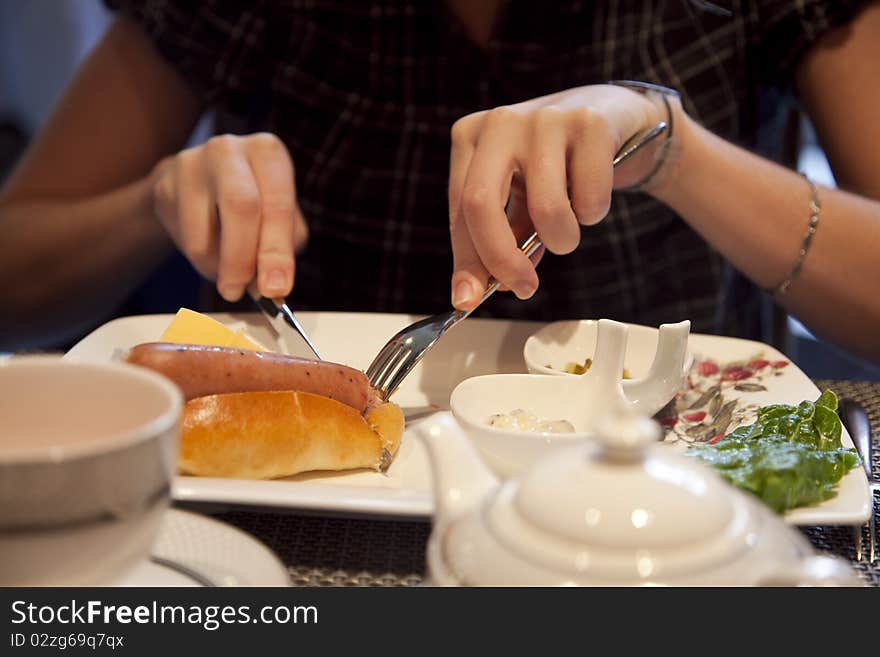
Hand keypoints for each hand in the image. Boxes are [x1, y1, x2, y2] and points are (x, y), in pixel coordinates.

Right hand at [150, 132, 307, 300]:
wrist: (201, 181)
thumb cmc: (254, 201)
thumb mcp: (280, 217)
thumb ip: (283, 249)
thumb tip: (273, 287)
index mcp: (267, 152)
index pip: (277, 204)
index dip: (277, 251)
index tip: (276, 288)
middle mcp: (228, 149)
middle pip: (240, 207)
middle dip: (243, 260)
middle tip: (241, 292)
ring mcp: (191, 165)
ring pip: (204, 234)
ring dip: (219, 268)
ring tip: (230, 277)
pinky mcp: (164, 188)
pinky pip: (183, 240)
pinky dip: (202, 262)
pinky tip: (212, 254)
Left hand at [448, 84, 664, 308]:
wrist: (614, 118)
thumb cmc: (555, 166)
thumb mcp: (518, 199)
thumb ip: (501, 240)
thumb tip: (487, 288)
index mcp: (471, 138)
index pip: (460, 209)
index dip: (466, 260)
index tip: (468, 300)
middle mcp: (500, 123)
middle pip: (482, 203)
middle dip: (502, 259)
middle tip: (523, 288)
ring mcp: (544, 118)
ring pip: (546, 209)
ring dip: (562, 240)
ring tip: (568, 230)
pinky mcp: (589, 124)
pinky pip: (590, 199)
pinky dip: (594, 214)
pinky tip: (593, 194)